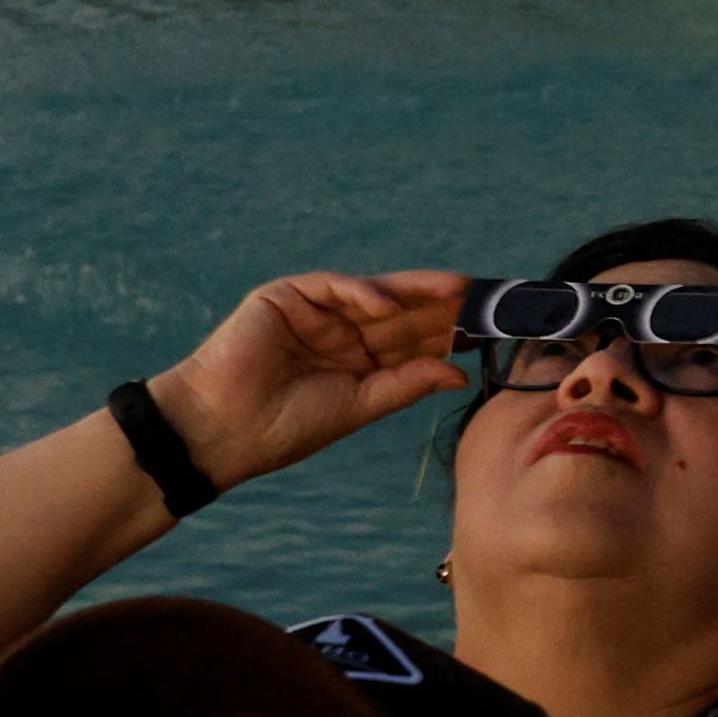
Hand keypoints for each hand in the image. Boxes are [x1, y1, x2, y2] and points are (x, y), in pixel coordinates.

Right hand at [145, 271, 474, 493]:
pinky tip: (389, 306)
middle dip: (442, 307)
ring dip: (415, 292)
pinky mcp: (286, 297)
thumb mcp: (359, 406)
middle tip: (487, 300)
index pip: (411, 340)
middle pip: (401, 312)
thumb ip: (406, 384)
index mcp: (358, 362)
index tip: (492, 330)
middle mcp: (341, 333)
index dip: (449, 333)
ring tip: (456, 292)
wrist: (225, 430)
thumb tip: (459, 373)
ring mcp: (315, 312)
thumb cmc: (286, 427)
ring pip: (375, 294)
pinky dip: (363, 293)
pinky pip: (334, 286)